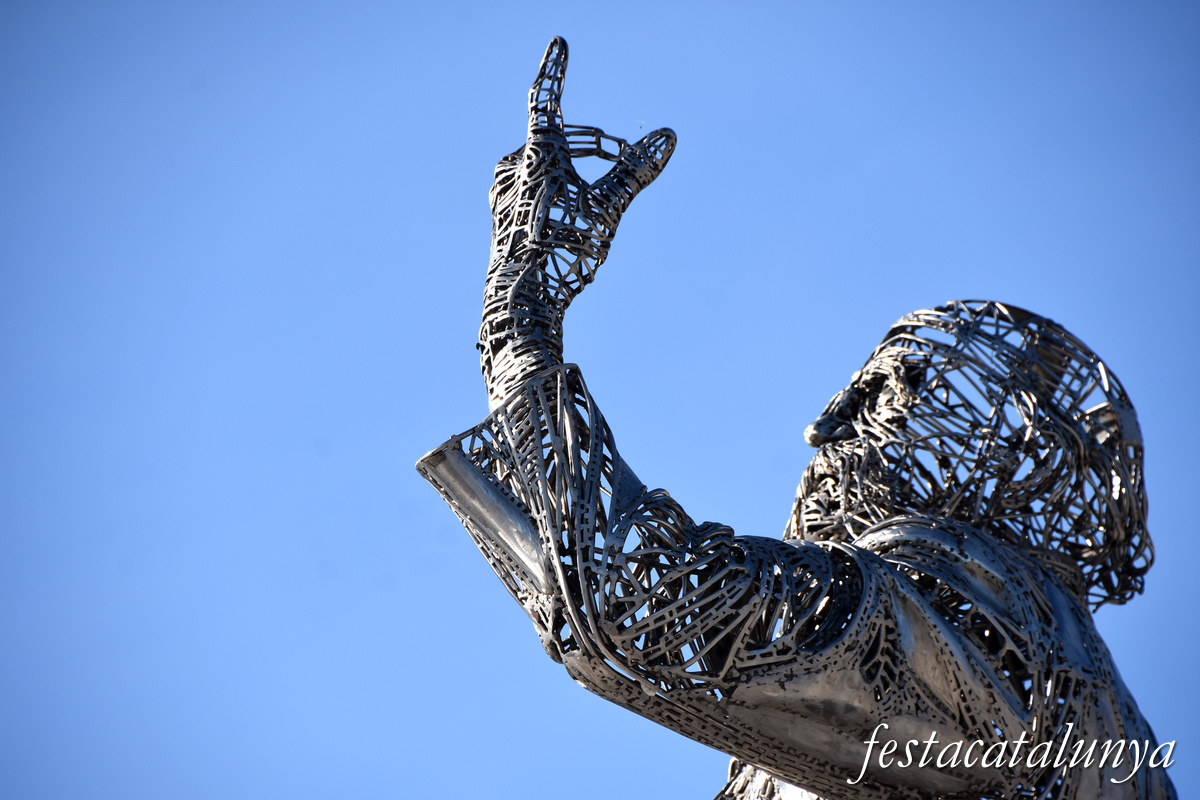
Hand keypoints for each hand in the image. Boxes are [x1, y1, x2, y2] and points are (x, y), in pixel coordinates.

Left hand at [479, 37, 675, 403]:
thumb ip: (635, 172)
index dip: (556, 69)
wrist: (519, 298)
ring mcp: (505, 186)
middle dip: (593, 149)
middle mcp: (515, 161)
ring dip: (576, 173)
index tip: (558, 42)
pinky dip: (560, 192)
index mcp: (537, 152)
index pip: (548, 98)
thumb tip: (668, 137)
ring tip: (589, 205)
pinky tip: (564, 223)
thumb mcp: (608, 208)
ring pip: (550, 164)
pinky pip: (538, 185)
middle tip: (620, 161)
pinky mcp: (502, 208)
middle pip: (562, 139)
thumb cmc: (563, 248)